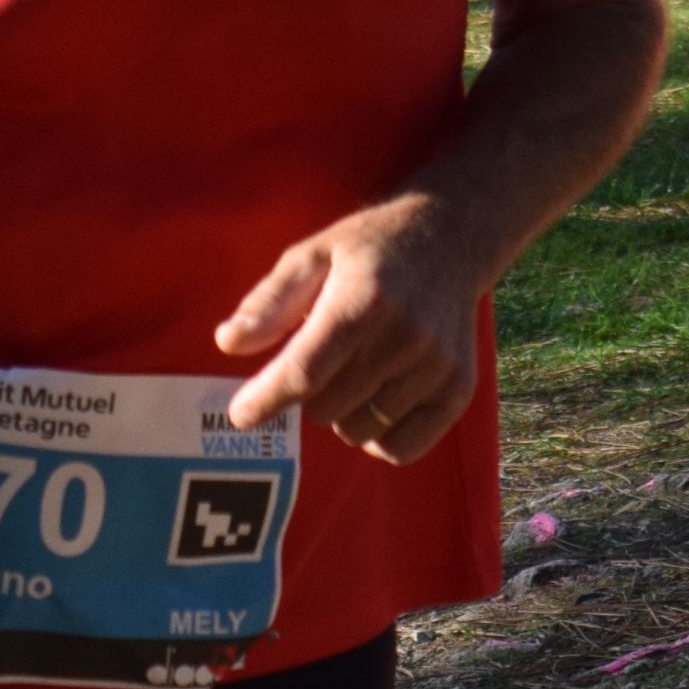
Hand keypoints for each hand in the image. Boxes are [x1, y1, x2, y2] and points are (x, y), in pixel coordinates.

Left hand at [214, 194, 484, 461]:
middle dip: (308, 393)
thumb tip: (229, 343)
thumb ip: (269, 301)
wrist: (450, 240)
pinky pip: (400, 448)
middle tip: (319, 361)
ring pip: (358, 431)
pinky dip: (377, 439)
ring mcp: (437, 367)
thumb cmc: (370, 249)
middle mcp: (406, 336)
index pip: (305, 371)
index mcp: (364, 300)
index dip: (267, 399)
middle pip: (327, 407)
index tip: (241, 415)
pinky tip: (373, 404)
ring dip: (342, 413)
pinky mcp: (459, 389)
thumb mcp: (312, 255)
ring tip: (352, 372)